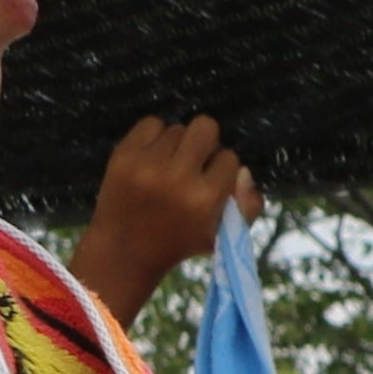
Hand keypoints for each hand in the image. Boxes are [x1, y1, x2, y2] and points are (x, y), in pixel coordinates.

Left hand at [72, 111, 252, 325]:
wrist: (124, 249)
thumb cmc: (180, 242)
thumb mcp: (223, 234)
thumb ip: (248, 206)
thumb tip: (244, 171)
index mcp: (205, 199)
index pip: (229, 158)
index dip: (224, 169)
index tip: (213, 182)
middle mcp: (177, 177)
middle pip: (205, 127)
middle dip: (207, 142)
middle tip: (197, 160)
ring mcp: (147, 164)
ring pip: (178, 128)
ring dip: (179, 144)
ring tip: (171, 165)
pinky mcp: (124, 155)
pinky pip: (151, 124)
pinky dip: (156, 136)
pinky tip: (154, 155)